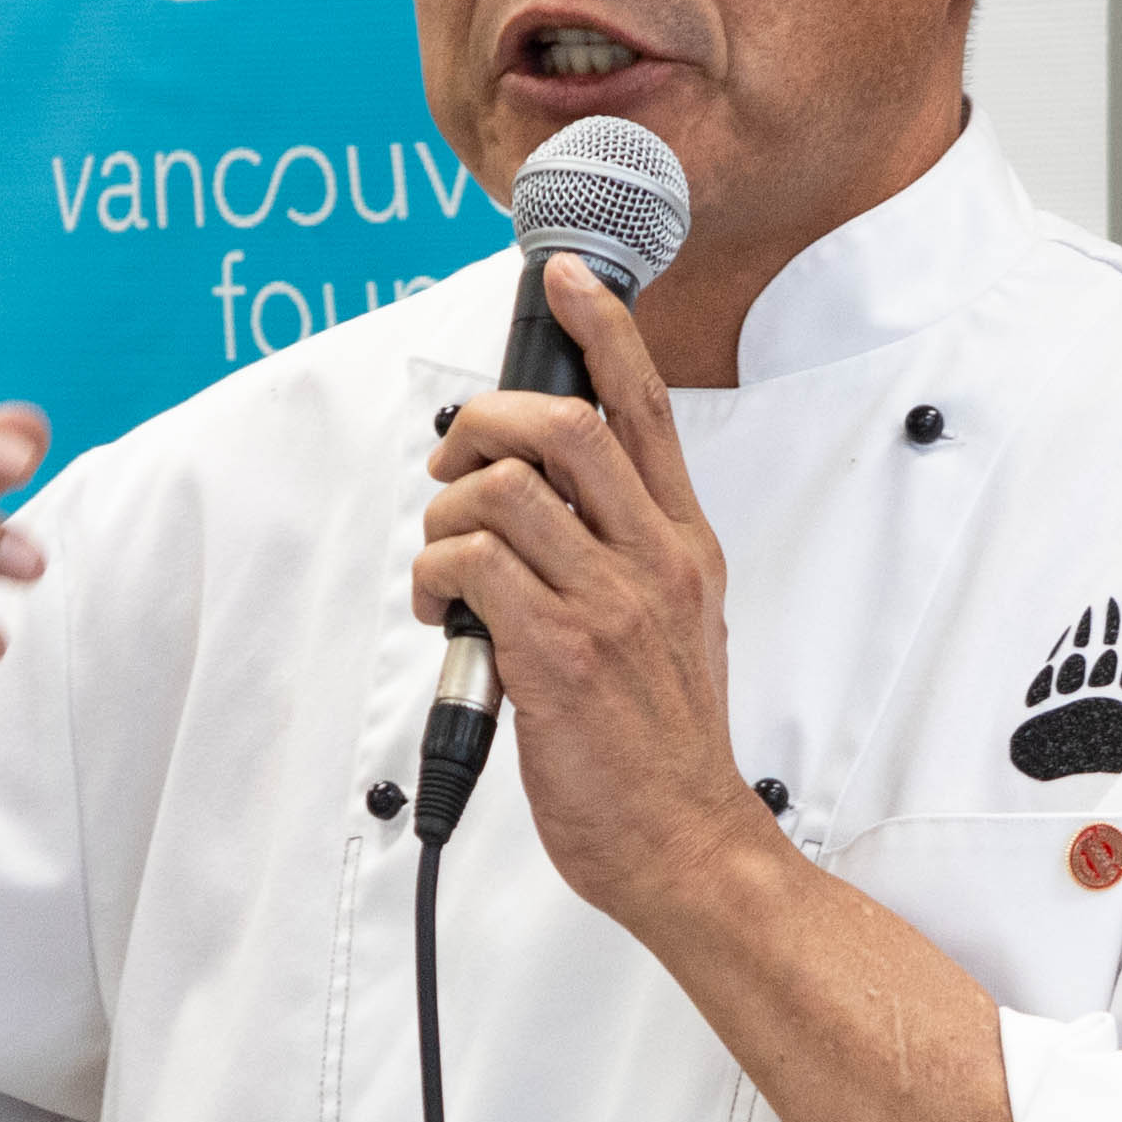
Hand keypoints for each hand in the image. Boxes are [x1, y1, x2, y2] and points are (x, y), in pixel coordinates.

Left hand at [412, 255, 785, 939]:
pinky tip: (442, 613)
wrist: (687, 845)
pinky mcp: (558, 651)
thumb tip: (546, 520)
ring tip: (443, 568)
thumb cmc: (666, 752)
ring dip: (443, 516)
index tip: (566, 276)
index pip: (646, 407)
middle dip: (478, 424)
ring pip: (502, 491)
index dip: (603, 327)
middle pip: (561, 425)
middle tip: (449, 468)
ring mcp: (608, 602)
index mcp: (684, 547)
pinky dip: (434, 574)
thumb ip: (627, 564)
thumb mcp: (679, 632)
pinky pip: (472, 563)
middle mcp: (653, 560)